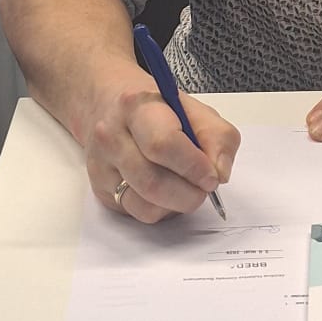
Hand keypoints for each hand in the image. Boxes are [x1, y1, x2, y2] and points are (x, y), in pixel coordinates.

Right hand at [84, 69, 240, 222]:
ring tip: (187, 188)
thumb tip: (219, 173)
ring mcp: (102, 166)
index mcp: (137, 107)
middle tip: (204, 188)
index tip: (212, 177)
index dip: (194, 166)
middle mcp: (111, 136)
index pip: (163, 144)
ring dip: (177, 204)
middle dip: (189, 193)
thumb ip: (218, 138)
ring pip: (145, 204)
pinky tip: (167, 192)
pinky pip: (138, 213)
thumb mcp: (196, 110)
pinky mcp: (102, 190)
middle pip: (152, 182)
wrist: (113, 109)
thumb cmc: (159, 111)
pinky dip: (161, 210)